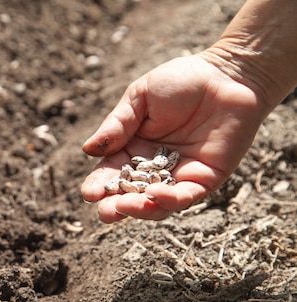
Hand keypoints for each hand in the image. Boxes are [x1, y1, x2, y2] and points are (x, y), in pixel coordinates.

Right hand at [81, 53, 267, 222]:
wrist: (228, 74)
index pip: (111, 174)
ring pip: (156, 204)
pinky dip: (170, 200)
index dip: (98, 186)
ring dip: (140, 210)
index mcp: (133, 149)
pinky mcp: (206, 179)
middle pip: (130, 196)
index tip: (89, 193)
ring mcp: (180, 176)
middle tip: (105, 212)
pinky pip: (185, 196)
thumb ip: (117, 125)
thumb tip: (88, 150)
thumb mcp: (140, 98)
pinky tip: (156, 194)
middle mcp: (154, 168)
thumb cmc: (181, 80)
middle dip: (115, 207)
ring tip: (125, 206)